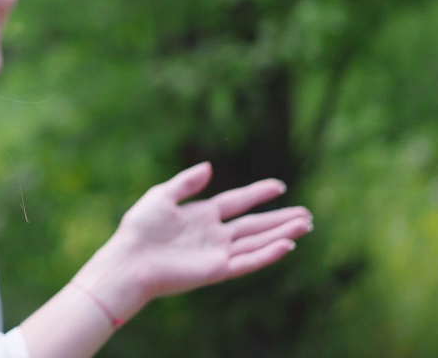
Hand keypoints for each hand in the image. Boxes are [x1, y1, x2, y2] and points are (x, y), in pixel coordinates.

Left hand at [80, 162, 311, 317]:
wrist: (130, 259)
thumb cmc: (139, 228)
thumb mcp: (162, 196)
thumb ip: (186, 182)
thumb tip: (210, 167)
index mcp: (201, 215)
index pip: (237, 202)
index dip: (258, 194)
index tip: (279, 186)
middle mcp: (213, 234)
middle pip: (254, 225)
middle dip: (280, 219)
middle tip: (307, 214)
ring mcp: (217, 253)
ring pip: (257, 242)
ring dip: (281, 234)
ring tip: (305, 225)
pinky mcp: (216, 270)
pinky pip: (247, 262)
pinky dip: (267, 254)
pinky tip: (286, 245)